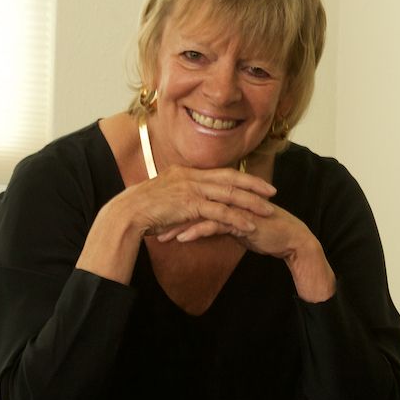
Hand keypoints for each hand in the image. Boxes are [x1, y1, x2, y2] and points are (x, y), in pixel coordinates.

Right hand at [76, 166, 276, 285]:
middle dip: (254, 185)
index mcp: (186, 172)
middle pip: (230, 179)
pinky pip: (219, 211)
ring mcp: (190, 188)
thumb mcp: (165, 197)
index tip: (258, 183)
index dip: (242, 177)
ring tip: (268, 212)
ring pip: (229, 194)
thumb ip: (180, 196)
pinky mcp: (189, 204)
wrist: (127, 213)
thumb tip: (191, 203)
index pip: (220, 172)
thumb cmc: (142, 210)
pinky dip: (236, 219)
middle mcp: (191, 176)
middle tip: (273, 192)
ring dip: (251, 203)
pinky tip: (249, 226)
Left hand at [158, 203, 335, 302]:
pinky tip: (181, 240)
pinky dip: (195, 232)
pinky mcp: (240, 219)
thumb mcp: (236, 222)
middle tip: (150, 225)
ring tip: (161, 236)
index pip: (193, 196)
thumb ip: (218, 218)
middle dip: (170, 214)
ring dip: (178, 225)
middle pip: (192, 201)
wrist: (289, 239)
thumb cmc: (263, 229)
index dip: (174, 206)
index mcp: (226, 193)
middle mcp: (228, 196)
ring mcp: (234, 206)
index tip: (156, 217)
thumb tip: (200, 223)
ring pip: (199, 212)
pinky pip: (213, 225)